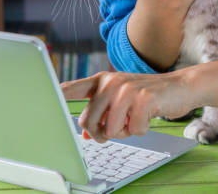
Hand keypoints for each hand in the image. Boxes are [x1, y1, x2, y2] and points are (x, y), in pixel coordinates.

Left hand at [61, 71, 196, 142]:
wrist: (181, 86)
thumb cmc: (148, 96)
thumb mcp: (121, 102)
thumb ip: (101, 114)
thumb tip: (84, 136)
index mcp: (103, 81)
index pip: (72, 88)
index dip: (55, 95)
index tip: (36, 99)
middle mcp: (111, 81)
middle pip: (88, 122)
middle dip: (102, 133)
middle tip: (119, 126)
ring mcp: (127, 89)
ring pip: (110, 129)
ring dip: (124, 132)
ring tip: (135, 117)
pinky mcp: (144, 98)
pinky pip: (133, 131)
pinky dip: (141, 130)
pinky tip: (148, 116)